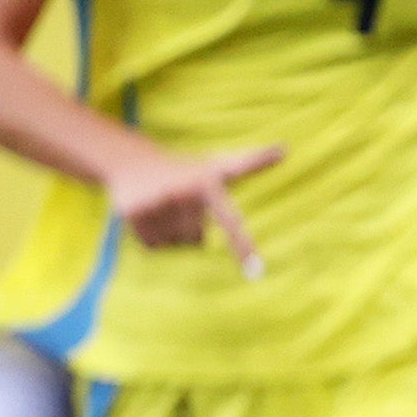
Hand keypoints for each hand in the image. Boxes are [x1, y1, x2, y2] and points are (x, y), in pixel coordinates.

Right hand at [107, 143, 281, 274]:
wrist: (131, 160)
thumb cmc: (185, 169)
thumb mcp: (217, 165)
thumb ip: (252, 163)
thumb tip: (284, 149)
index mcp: (207, 184)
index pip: (229, 220)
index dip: (242, 244)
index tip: (253, 268)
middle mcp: (182, 192)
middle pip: (197, 240)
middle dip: (190, 230)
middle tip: (179, 205)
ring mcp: (156, 202)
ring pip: (175, 244)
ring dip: (171, 234)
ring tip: (164, 209)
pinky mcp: (133, 212)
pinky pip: (153, 246)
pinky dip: (151, 238)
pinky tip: (148, 215)